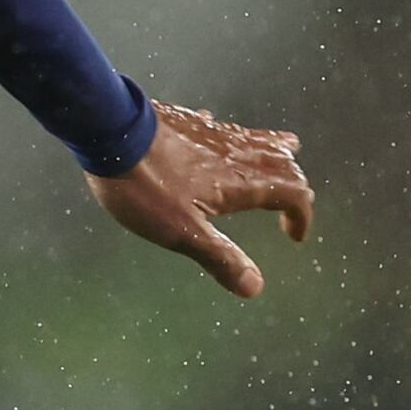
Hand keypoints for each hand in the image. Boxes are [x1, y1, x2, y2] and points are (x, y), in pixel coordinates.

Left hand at [87, 100, 313, 297]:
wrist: (109, 132)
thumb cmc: (147, 187)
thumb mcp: (183, 232)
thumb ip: (220, 258)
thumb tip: (255, 287)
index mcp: (243, 182)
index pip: (293, 194)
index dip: (301, 216)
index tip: (293, 235)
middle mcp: (237, 153)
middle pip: (283, 163)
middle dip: (294, 182)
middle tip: (290, 201)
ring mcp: (213, 134)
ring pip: (258, 139)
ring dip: (274, 152)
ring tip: (282, 155)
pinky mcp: (188, 122)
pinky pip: (220, 129)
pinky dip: (229, 138)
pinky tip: (215, 136)